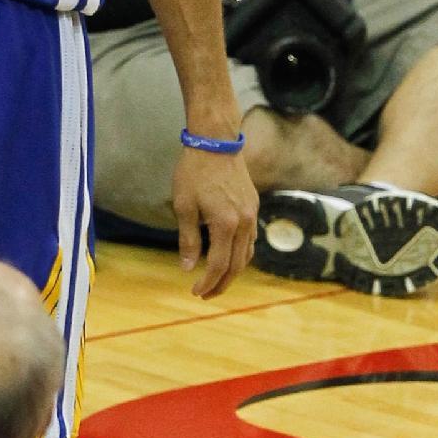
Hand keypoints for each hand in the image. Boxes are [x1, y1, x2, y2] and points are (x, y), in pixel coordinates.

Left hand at [172, 141, 257, 298]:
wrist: (216, 142)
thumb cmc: (194, 172)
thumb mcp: (184, 206)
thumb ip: (188, 239)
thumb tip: (187, 267)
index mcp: (225, 224)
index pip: (218, 264)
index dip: (207, 282)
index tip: (195, 292)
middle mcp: (244, 223)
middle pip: (237, 265)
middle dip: (221, 283)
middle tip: (205, 294)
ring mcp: (252, 215)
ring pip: (247, 254)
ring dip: (233, 271)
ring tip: (216, 280)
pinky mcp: (253, 207)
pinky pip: (250, 239)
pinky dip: (241, 254)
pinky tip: (229, 256)